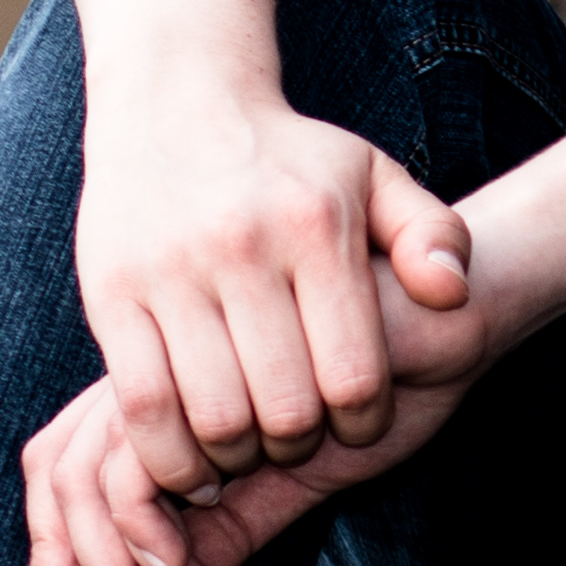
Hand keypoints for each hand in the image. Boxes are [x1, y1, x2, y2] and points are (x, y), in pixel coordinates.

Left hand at [24, 228, 486, 565]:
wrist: (466, 306)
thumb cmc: (394, 374)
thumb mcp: (303, 470)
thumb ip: (235, 519)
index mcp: (175, 377)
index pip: (65, 456)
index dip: (52, 538)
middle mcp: (167, 360)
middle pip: (63, 472)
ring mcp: (188, 357)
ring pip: (100, 481)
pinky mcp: (215, 368)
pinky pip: (151, 472)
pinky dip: (168, 543)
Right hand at [70, 82, 470, 498]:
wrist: (177, 104)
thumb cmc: (292, 159)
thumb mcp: (375, 176)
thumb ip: (432, 234)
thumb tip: (454, 295)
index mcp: (317, 228)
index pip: (352, 371)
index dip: (365, 422)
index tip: (361, 425)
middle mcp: (244, 249)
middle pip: (283, 407)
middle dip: (300, 446)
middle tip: (301, 442)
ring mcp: (171, 274)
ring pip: (212, 416)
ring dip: (235, 460)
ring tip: (248, 452)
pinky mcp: (111, 294)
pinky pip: (141, 404)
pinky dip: (167, 454)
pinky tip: (191, 461)